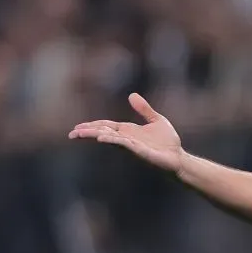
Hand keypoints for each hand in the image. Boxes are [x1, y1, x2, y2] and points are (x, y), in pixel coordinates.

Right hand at [69, 93, 184, 173]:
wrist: (179, 157)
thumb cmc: (168, 142)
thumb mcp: (156, 120)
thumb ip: (144, 109)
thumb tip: (131, 95)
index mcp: (128, 131)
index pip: (106, 126)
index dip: (92, 125)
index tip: (77, 127)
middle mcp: (127, 139)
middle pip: (103, 132)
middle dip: (87, 132)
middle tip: (72, 133)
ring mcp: (132, 146)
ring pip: (109, 138)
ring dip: (94, 135)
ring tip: (80, 134)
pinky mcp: (139, 152)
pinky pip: (123, 144)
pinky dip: (112, 140)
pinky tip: (102, 137)